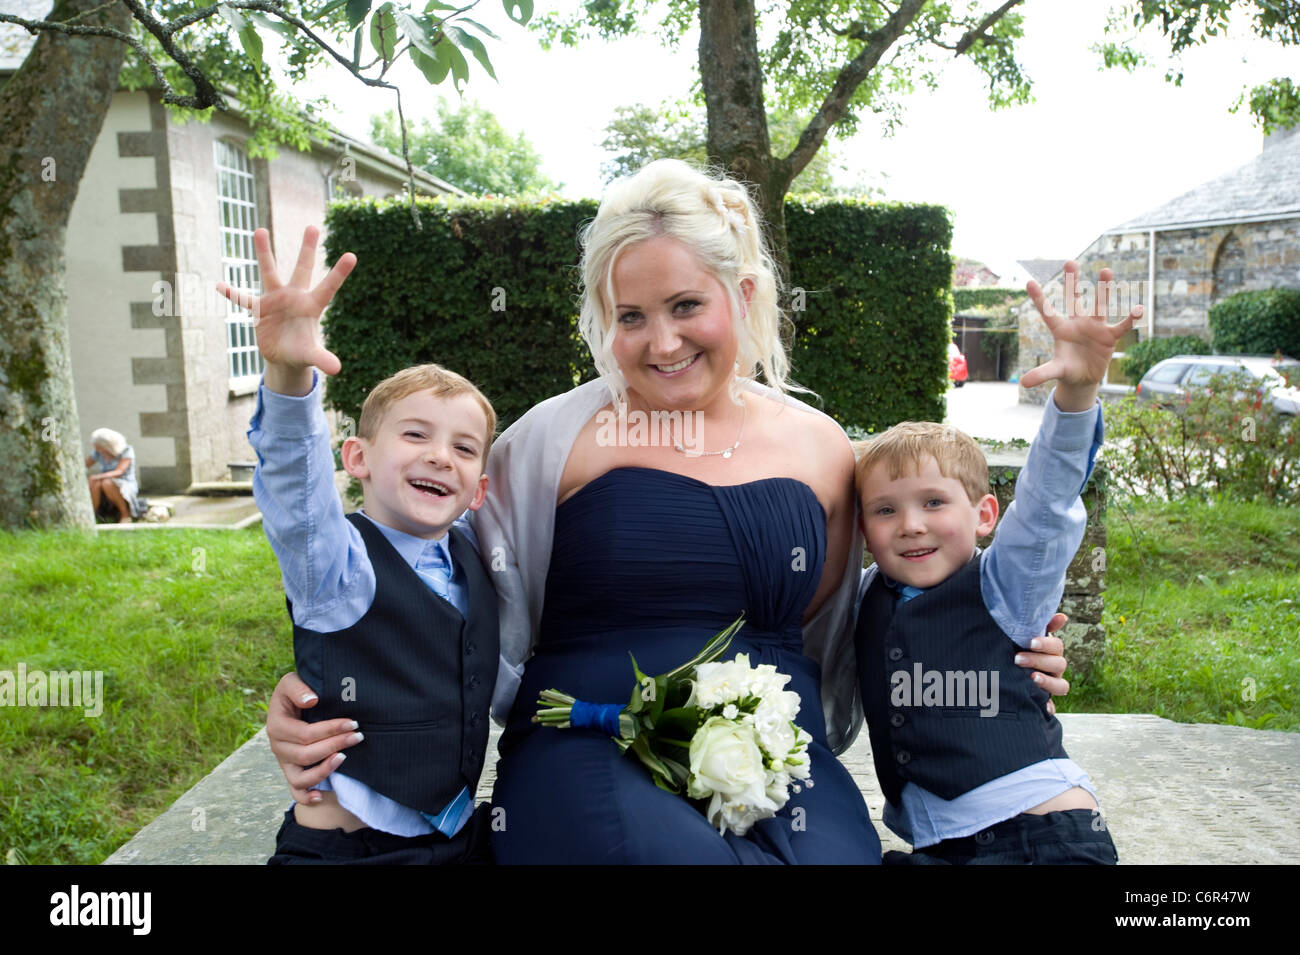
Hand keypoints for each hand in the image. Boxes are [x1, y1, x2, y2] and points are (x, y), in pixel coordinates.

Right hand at [215, 226, 355, 392]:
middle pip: (302, 269)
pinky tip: (219, 286)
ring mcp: (275, 300)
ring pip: (270, 272)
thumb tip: (337, 369)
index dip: (339, 273)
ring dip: (265, 253)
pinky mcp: (258, 309)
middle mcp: (295, 297)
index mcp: (311, 306)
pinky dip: (232, 294)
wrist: (284, 356)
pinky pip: (243, 299)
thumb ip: (322, 358)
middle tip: (312, 226)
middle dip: (307, 249)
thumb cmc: (301, 352)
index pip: (328, 287)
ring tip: (260, 229)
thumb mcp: (311, 356)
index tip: (352, 255)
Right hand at [265, 671, 363, 804]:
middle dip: (335, 745)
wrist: (291, 704)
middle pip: (306, 754)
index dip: (331, 729)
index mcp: (276, 725)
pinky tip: (321, 796)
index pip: (305, 734)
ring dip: (324, 770)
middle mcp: (278, 746)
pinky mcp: (291, 772)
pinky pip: (295, 791)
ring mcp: (284, 762)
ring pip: (300, 777)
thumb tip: (311, 700)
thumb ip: (297, 688)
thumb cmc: (295, 692)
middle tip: (358, 736)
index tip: (353, 722)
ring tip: (344, 758)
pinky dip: (306, 797)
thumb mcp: (291, 681)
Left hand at [1014, 612, 1070, 715]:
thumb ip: (1043, 625)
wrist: (1005, 667)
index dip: (1046, 645)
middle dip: (1038, 661)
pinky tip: (1044, 708)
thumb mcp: (1026, 635)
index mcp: (1052, 652)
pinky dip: (1049, 707)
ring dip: (1048, 682)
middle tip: (1018, 659)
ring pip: (1062, 686)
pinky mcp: (1044, 699)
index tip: (1030, 642)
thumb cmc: (1018, 647)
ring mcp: (1052, 684)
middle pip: (1058, 665)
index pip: (1057, 647)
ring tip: (1031, 678)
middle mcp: (1055, 669)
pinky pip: (1051, 706)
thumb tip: (1063, 617)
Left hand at [1023, 261, 1141, 411]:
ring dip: (1103, 289)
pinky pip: (1121, 326)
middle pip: (1074, 300)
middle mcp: (1078, 324)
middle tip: (1069, 261)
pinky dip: (1130, 319)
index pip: (1047, 312)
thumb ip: (1042, 374)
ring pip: (1099, 305)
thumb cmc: (1067, 369)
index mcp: (1061, 330)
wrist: (1084, 377)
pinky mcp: (1109, 336)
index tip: (1028, 282)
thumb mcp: (1055, 371)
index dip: (1039, 298)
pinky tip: (1139, 310)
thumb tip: (1023, 383)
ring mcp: (1095, 328)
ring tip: (1106, 270)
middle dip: (1072, 282)